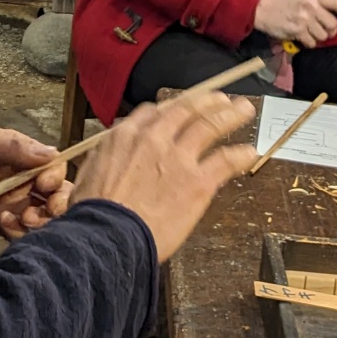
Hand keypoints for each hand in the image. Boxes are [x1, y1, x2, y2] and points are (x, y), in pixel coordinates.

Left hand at [0, 118, 71, 239]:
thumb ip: (13, 147)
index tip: (43, 186)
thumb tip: (52, 154)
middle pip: (52, 198)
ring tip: (20, 220)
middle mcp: (19, 179)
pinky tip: (3, 224)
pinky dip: (16, 234)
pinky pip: (14, 232)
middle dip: (53, 208)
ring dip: (36, 224)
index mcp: (21, 156)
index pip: (53, 169)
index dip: (55, 180)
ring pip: (38, 218)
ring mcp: (7, 201)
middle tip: (35, 212)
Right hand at [70, 92, 256, 261]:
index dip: (170, 109)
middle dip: (206, 101)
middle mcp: (154, 139)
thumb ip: (102, 163)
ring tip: (243, 111)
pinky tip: (249, 153)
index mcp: (125, 136)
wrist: (107, 237)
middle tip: (221, 99)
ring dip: (230, 115)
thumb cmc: (92, 216)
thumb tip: (101, 165)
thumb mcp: (87, 176)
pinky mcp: (198, 181)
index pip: (153, 113)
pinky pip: (225, 160)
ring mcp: (178, 158)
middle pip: (186, 109)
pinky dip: (240, 155)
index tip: (180, 111)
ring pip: (210, 125)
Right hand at [253, 0, 336, 48]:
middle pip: (332, 24)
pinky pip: (312, 42)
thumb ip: (322, 3)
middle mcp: (311, 6)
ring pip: (323, 35)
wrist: (266, 10)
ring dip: (318, 37)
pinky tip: (303, 36)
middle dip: (330, 30)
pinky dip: (309, 42)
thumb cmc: (288, 4)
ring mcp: (304, 19)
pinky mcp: (298, 30)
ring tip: (309, 32)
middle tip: (322, 29)